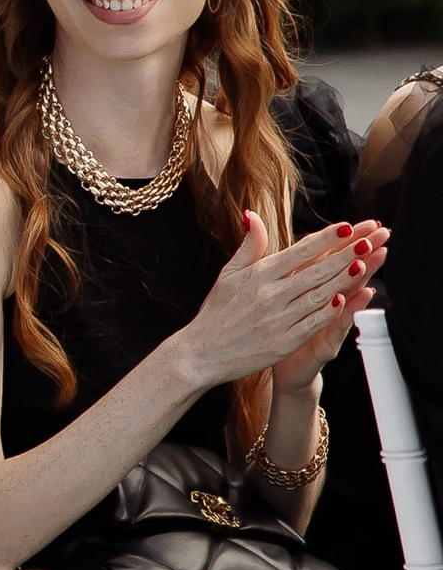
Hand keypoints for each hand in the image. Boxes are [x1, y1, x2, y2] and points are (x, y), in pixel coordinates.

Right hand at [177, 212, 382, 394]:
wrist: (201, 353)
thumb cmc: (216, 313)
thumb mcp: (228, 274)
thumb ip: (248, 246)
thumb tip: (253, 215)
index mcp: (258, 275)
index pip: (299, 251)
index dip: (325, 238)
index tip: (346, 226)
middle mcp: (270, 294)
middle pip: (316, 270)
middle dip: (345, 252)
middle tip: (368, 239)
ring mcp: (278, 318)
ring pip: (320, 294)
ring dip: (344, 278)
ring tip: (365, 262)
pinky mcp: (284, 341)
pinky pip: (313, 322)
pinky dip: (331, 310)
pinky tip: (346, 298)